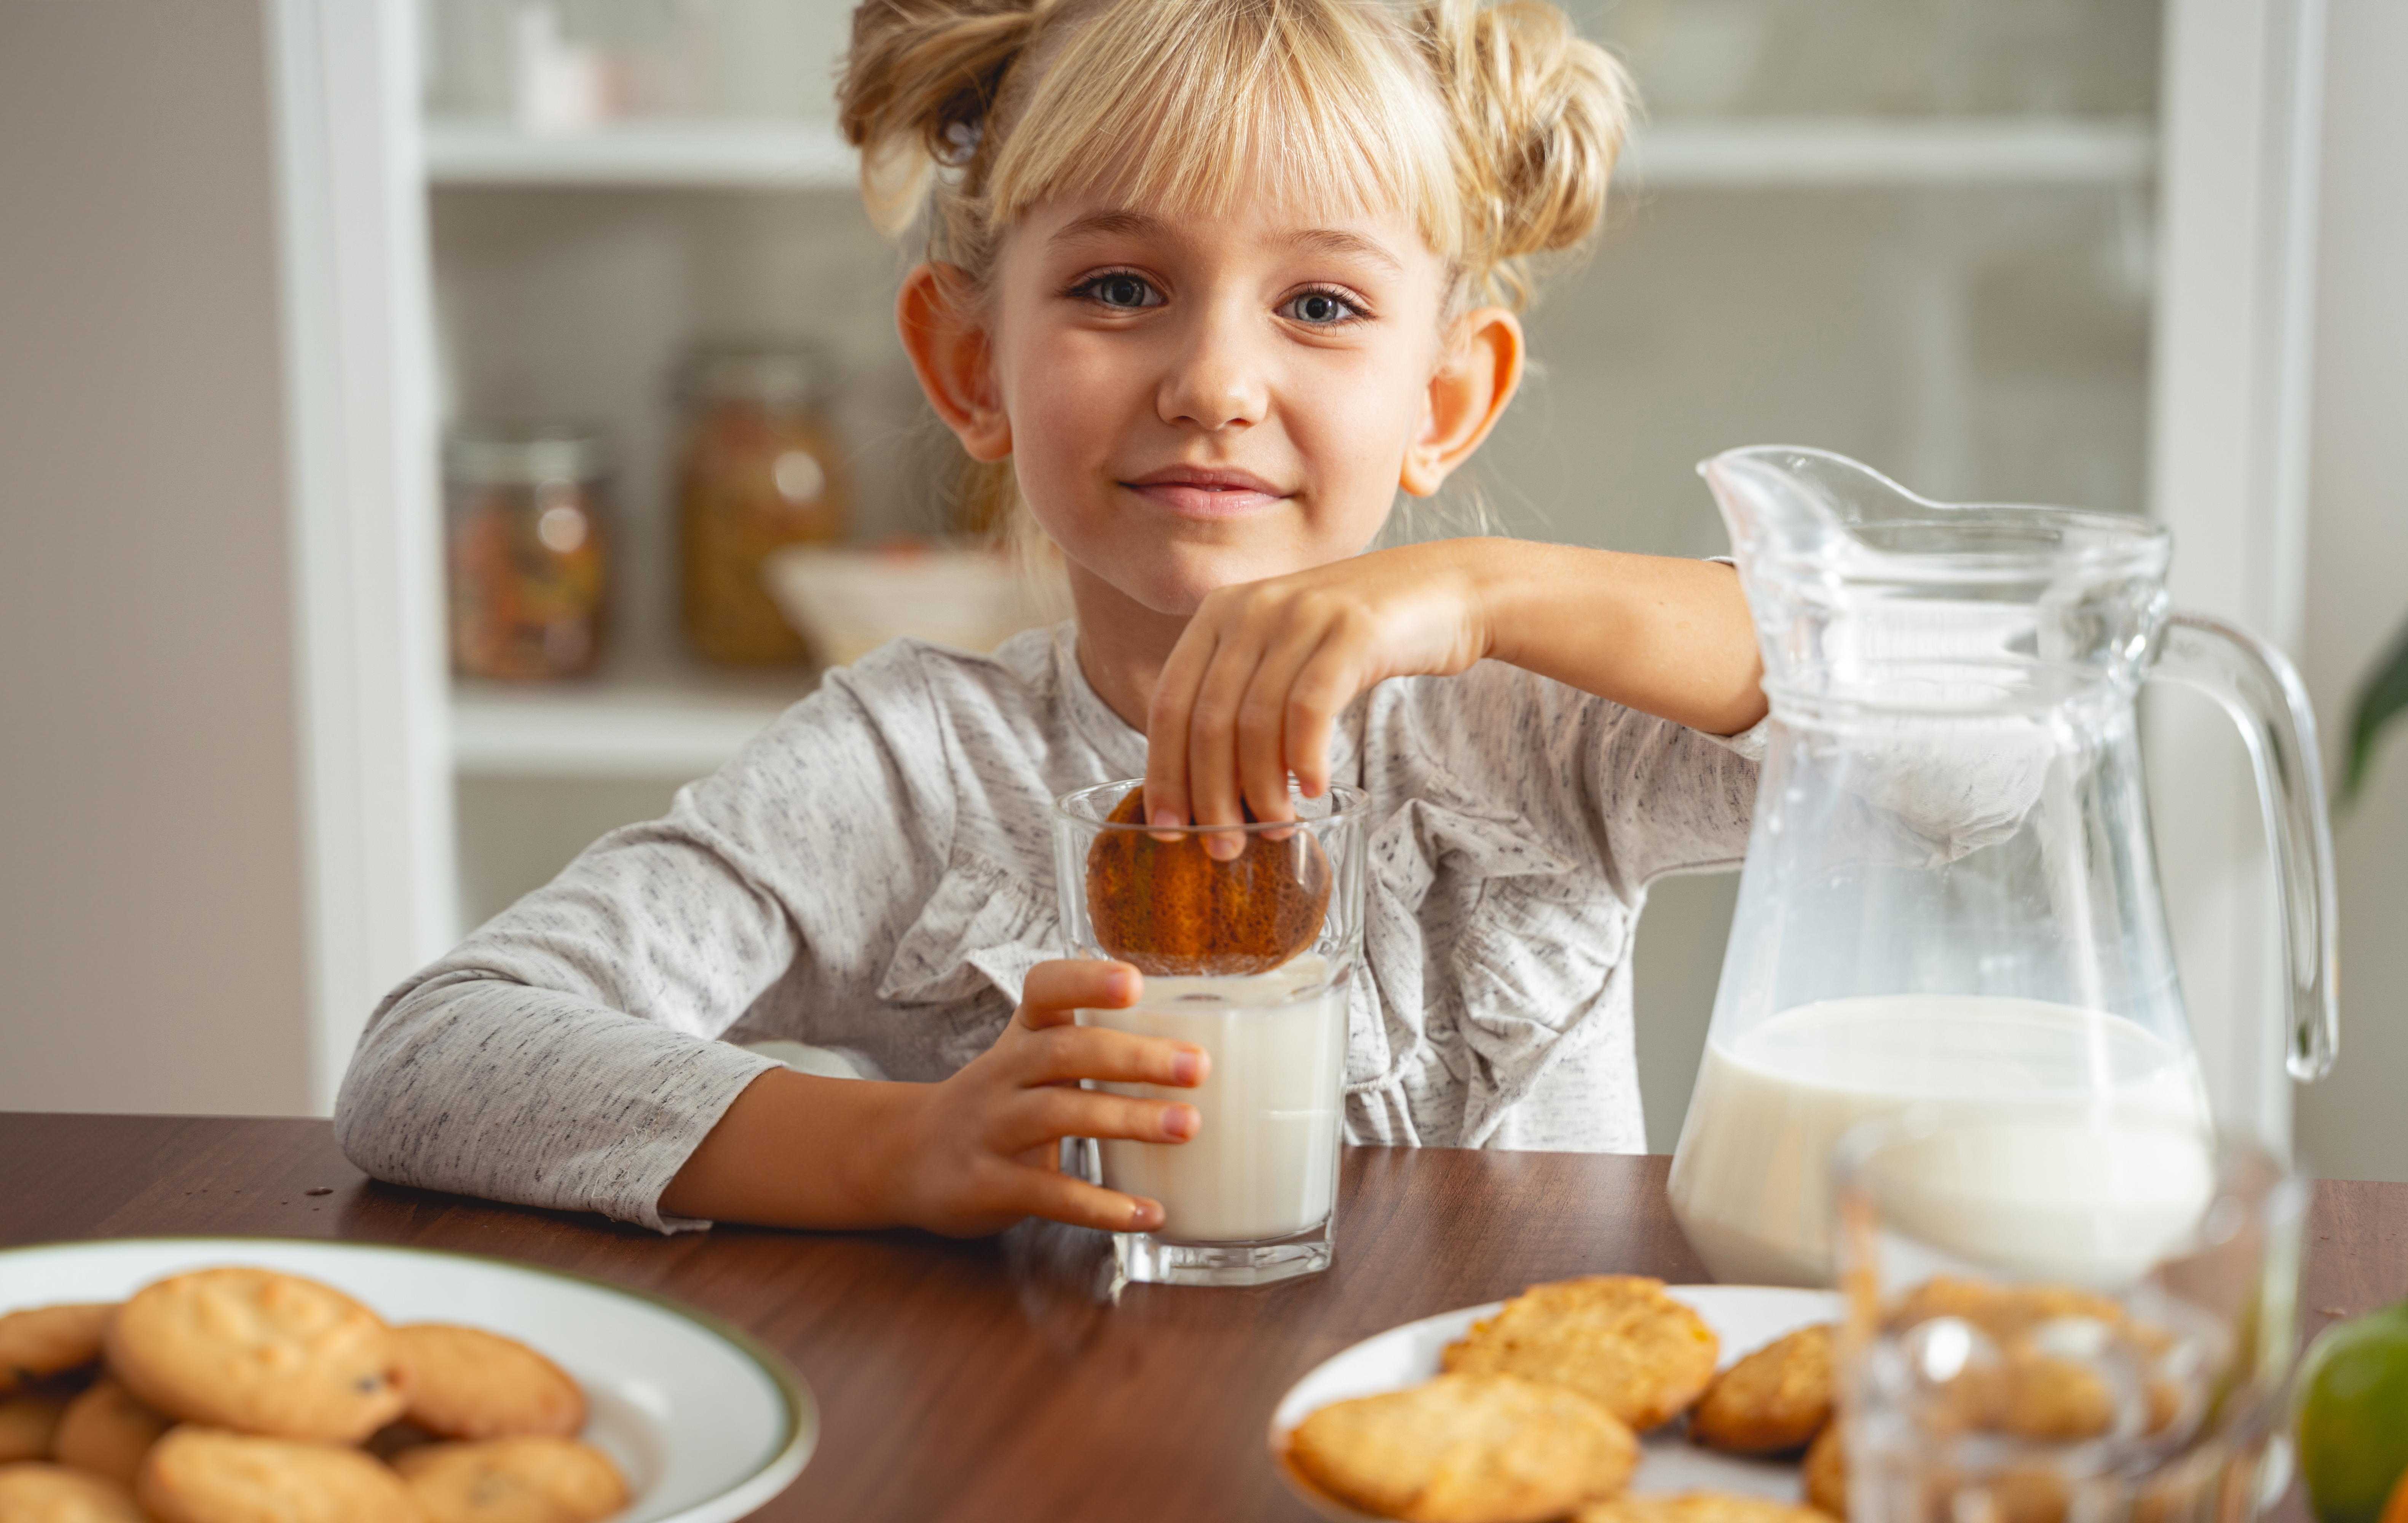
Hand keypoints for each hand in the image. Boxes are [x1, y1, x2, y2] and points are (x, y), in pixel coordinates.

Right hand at [865, 959, 1207, 1236]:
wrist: (904, 1157)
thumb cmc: (996, 1103)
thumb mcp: (1027, 1061)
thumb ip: (1089, 1045)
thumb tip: (1191, 1044)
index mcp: (1021, 1036)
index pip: (1044, 990)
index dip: (1085, 981)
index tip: (1134, 982)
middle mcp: (1002, 1074)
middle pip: (1064, 1051)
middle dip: (1133, 1057)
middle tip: (1197, 1066)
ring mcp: (991, 1129)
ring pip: (1058, 1114)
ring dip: (1127, 1119)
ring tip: (1188, 1126)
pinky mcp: (986, 1185)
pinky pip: (1048, 1194)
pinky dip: (1100, 1206)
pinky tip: (1147, 1213)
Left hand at [1143, 542, 1494, 854]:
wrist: (1446, 590)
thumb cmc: (1357, 639)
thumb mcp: (1283, 651)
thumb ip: (1242, 697)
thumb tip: (1205, 790)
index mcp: (1219, 613)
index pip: (1169, 703)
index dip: (1163, 771)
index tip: (1166, 827)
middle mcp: (1251, 607)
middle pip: (1208, 721)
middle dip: (1210, 796)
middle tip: (1225, 848)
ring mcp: (1301, 614)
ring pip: (1256, 722)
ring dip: (1261, 790)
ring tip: (1277, 827)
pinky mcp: (1352, 630)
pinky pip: (1310, 708)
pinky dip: (1305, 759)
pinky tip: (1314, 790)